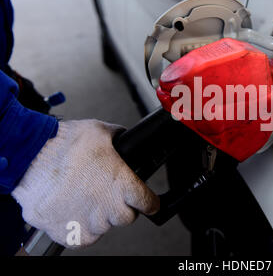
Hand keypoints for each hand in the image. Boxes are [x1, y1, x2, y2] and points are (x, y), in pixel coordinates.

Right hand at [12, 120, 158, 247]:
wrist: (28, 157)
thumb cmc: (63, 144)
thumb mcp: (101, 131)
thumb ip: (121, 139)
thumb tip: (126, 140)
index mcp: (123, 185)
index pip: (149, 204)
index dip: (149, 201)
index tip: (147, 201)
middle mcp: (109, 208)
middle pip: (126, 217)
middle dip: (119, 206)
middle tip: (104, 191)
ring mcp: (88, 224)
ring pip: (104, 227)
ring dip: (98, 216)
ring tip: (83, 196)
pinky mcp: (68, 234)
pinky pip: (82, 236)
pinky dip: (79, 226)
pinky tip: (73, 208)